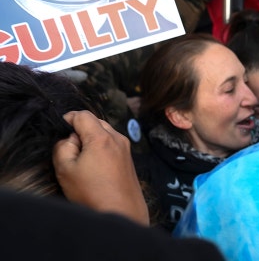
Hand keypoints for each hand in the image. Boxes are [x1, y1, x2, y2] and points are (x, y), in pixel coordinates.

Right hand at [52, 111, 148, 225]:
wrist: (122, 213)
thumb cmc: (91, 193)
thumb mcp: (65, 169)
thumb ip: (62, 146)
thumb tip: (71, 138)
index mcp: (102, 137)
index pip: (83, 114)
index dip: (68, 119)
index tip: (60, 132)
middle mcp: (118, 138)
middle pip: (96, 121)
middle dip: (81, 130)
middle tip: (72, 150)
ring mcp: (126, 148)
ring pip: (105, 133)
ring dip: (92, 140)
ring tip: (84, 161)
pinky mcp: (129, 159)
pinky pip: (113, 144)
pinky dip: (102, 148)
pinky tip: (96, 168)